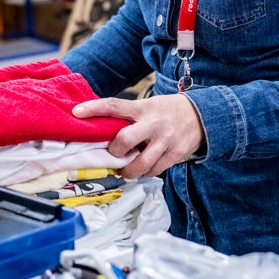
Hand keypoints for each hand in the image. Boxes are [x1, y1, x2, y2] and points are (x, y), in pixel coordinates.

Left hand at [71, 93, 206, 177]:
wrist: (202, 114)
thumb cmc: (167, 111)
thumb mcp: (149, 106)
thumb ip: (129, 116)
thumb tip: (103, 130)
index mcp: (142, 108)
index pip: (114, 105)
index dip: (94, 108)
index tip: (77, 112)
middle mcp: (153, 123)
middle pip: (124, 140)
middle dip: (115, 153)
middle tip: (116, 155)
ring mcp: (165, 140)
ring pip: (139, 164)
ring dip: (129, 171)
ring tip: (128, 168)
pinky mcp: (175, 154)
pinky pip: (154, 171)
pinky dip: (146, 172)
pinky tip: (147, 166)